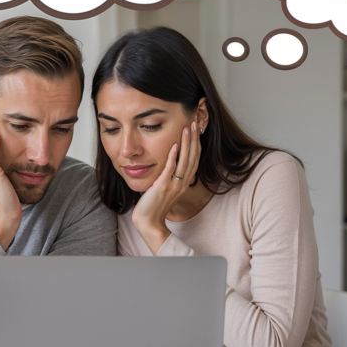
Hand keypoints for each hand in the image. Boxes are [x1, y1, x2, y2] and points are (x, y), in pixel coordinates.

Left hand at [131, 121, 201, 254]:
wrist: (149, 223)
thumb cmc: (154, 207)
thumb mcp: (165, 189)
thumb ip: (168, 177)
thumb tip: (167, 165)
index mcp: (184, 183)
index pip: (194, 160)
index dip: (196, 144)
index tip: (196, 131)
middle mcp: (182, 183)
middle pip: (193, 157)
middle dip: (194, 139)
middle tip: (195, 123)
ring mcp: (174, 185)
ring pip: (185, 160)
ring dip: (186, 143)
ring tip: (187, 128)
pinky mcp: (163, 186)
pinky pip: (170, 169)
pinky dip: (173, 157)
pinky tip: (175, 145)